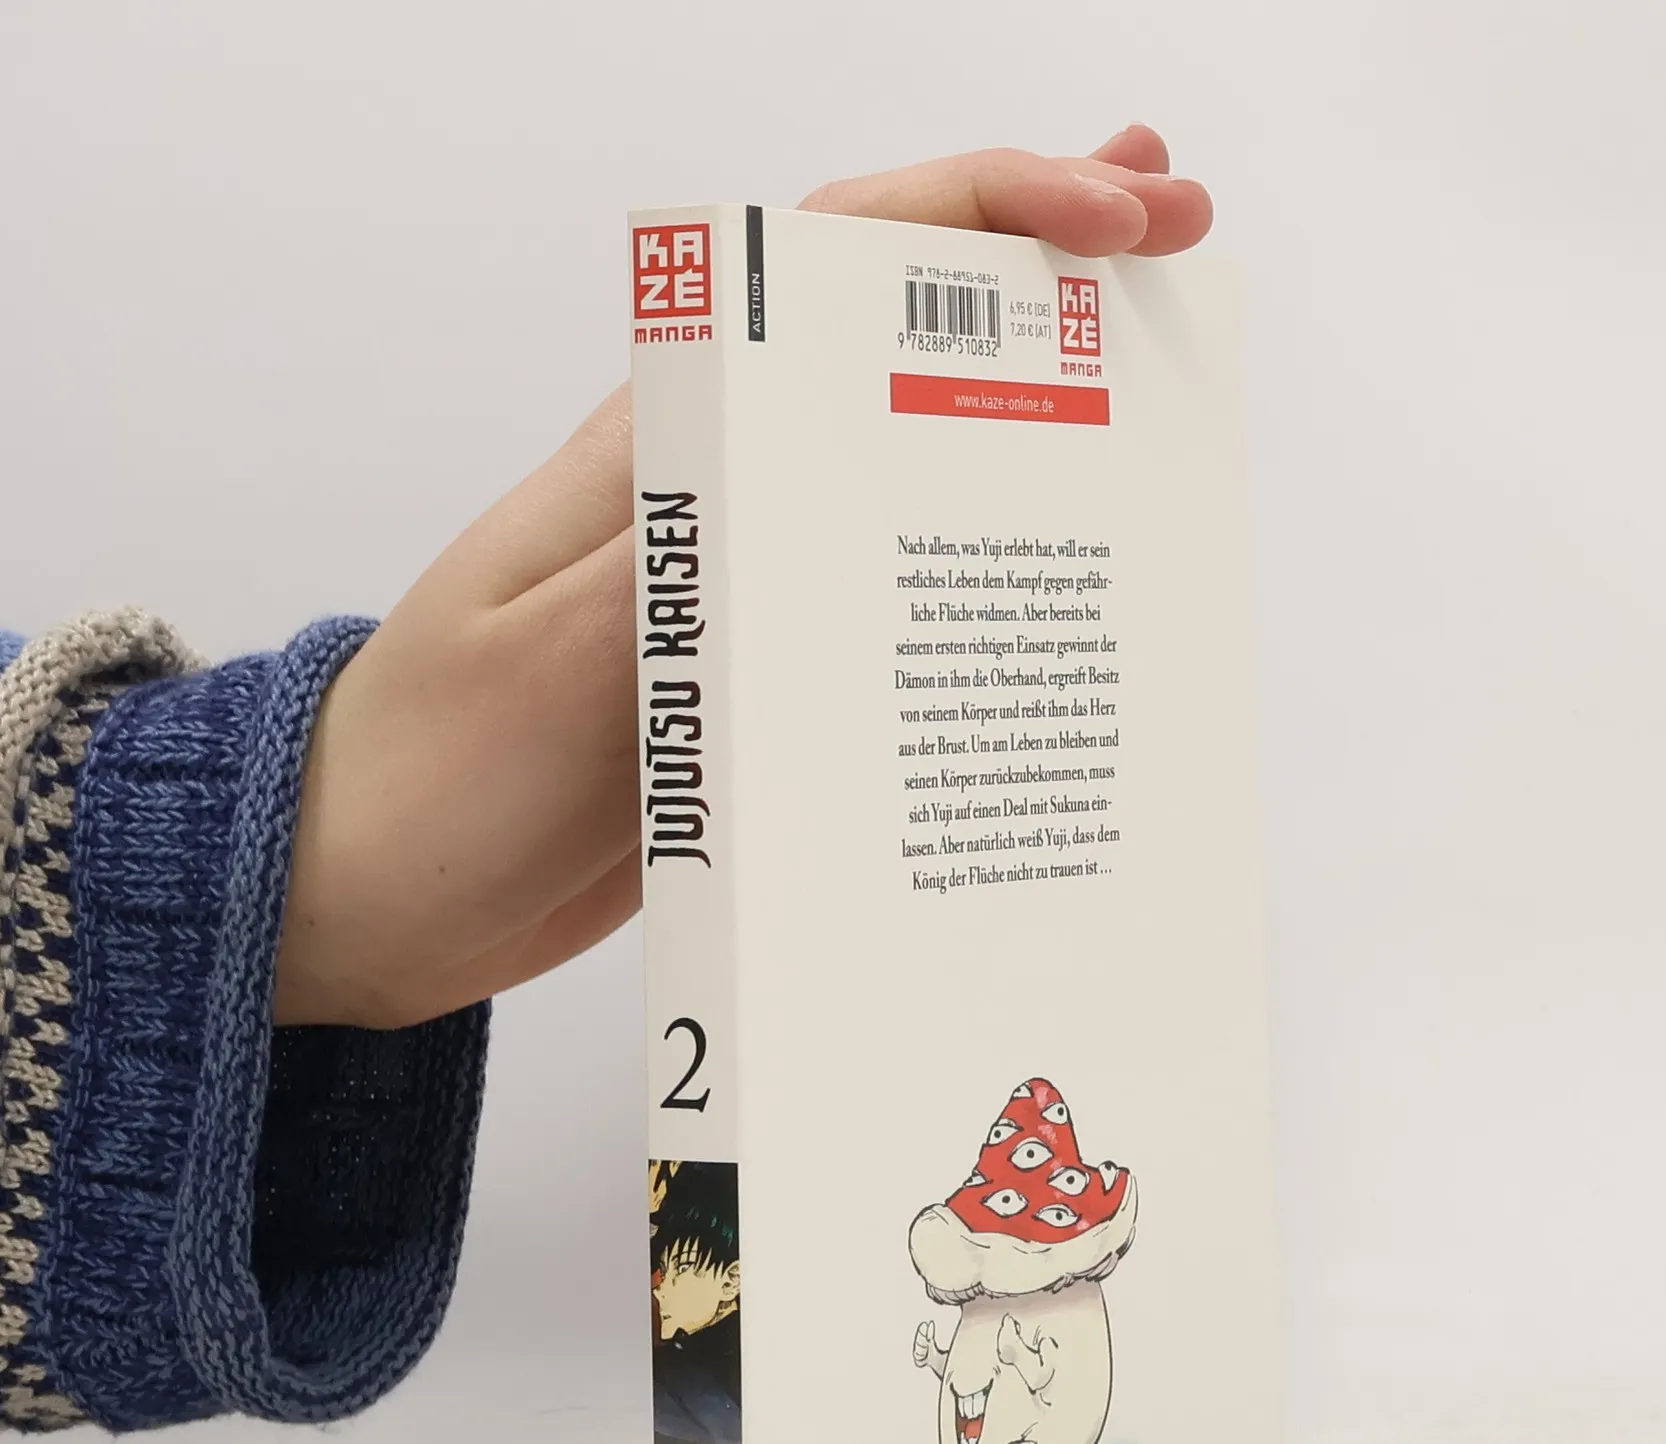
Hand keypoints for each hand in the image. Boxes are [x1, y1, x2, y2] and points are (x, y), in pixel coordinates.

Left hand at [274, 127, 1212, 1027]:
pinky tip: (1065, 580)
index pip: (835, 268)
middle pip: (902, 340)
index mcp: (664, 449)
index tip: (1112, 216)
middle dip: (1046, 272)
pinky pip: (892, 601)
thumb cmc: (430, 775)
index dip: (982, 214)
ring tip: (1165, 372)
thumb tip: (819, 488)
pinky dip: (986, 568)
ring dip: (1040, 409)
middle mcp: (725, 494)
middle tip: (1182, 241)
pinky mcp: (765, 679)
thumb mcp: (547, 673)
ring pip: (914, 463)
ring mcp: (752, 585)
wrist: (371, 896)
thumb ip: (675, 576)